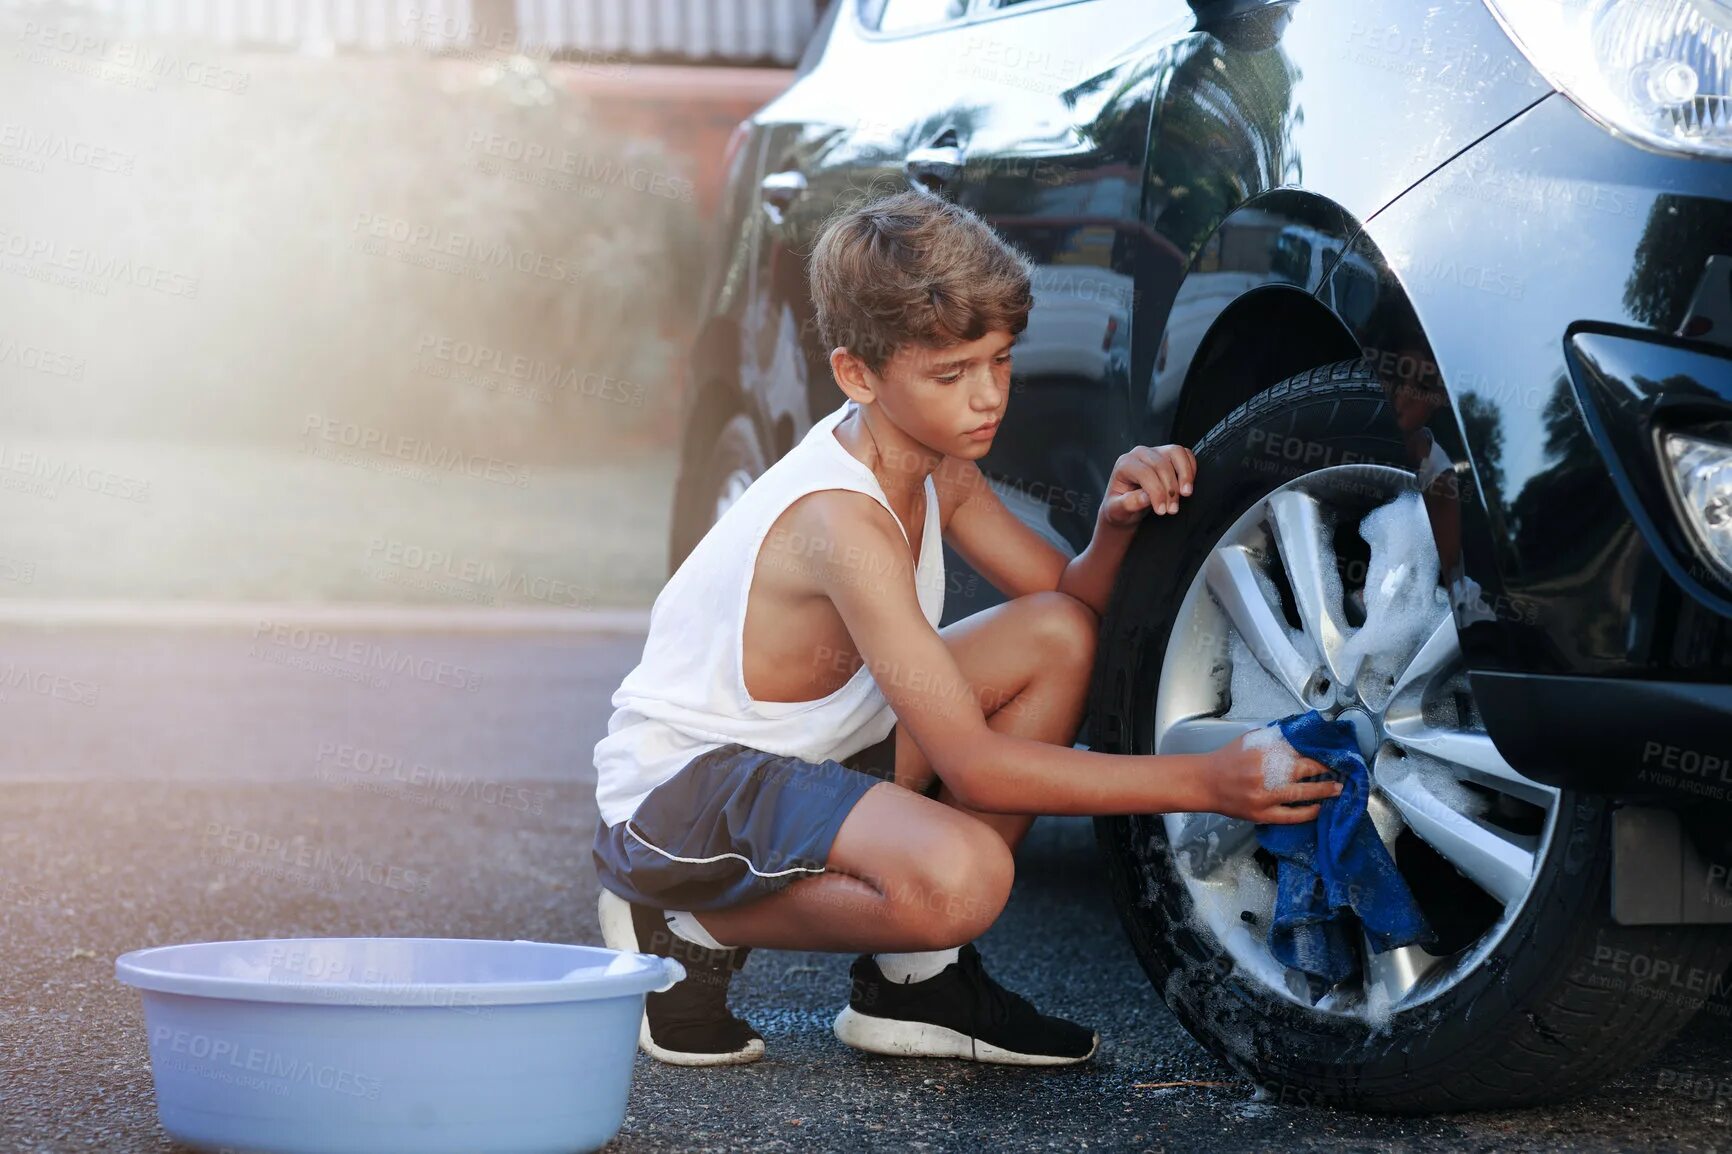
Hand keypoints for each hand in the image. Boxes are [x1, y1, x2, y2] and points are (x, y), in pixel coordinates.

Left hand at [1100, 444, 1196, 527]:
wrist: (1126, 505)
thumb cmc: (1120, 506)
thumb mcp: (1117, 510)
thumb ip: (1128, 503)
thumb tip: (1146, 497)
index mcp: (1125, 464)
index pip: (1145, 473)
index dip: (1156, 492)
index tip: (1162, 511)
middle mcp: (1140, 453)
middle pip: (1162, 465)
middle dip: (1170, 489)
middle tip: (1172, 509)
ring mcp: (1156, 451)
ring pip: (1176, 453)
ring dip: (1184, 475)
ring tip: (1185, 494)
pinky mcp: (1169, 454)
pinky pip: (1185, 454)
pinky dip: (1191, 468)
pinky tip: (1188, 485)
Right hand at [1197, 731, 1341, 823]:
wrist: (1205, 782)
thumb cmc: (1227, 759)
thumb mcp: (1249, 740)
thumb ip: (1274, 738)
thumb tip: (1300, 737)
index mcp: (1262, 751)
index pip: (1299, 750)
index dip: (1318, 753)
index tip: (1331, 754)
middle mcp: (1264, 773)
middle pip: (1304, 770)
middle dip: (1325, 770)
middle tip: (1340, 770)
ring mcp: (1264, 796)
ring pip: (1301, 794)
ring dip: (1323, 791)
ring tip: (1338, 789)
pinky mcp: (1261, 814)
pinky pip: (1291, 815)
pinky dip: (1308, 813)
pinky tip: (1319, 808)